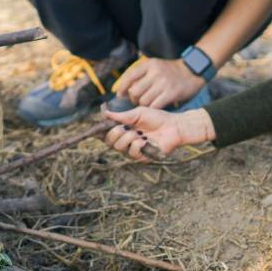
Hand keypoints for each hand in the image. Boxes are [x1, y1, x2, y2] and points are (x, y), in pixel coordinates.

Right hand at [100, 107, 215, 160]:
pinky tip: (144, 140)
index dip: (99, 132)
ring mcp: (134, 149)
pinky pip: (132, 153)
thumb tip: (105, 113)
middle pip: (109, 142)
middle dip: (114, 133)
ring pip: (119, 147)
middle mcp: (127, 140)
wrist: (174, 126)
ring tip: (138, 133)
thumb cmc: (157, 118)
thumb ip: (121, 116)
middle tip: (124, 127)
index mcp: (124, 129)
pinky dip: (136, 145)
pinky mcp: (143, 157)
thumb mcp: (138, 113)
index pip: (107, 133)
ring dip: (127, 138)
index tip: (97, 128)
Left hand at [113, 57, 204, 108]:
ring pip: (143, 100)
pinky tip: (154, 108)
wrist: (192, 71)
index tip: (120, 95)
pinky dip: (152, 109)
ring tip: (146, 104)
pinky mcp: (171, 93)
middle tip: (136, 100)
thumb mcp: (155, 66)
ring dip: (142, 105)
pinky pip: (155, 106)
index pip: (129, 76)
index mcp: (149, 65)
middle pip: (134, 91)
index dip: (122, 88)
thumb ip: (140, 74)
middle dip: (133, 99)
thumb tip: (121, 88)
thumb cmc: (170, 71)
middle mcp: (155, 72)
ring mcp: (163, 83)